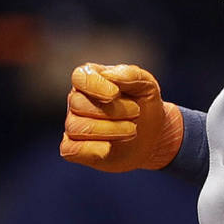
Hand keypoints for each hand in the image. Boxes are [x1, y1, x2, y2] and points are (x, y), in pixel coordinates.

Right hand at [59, 63, 183, 172]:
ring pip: (76, 127)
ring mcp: (74, 125)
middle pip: (79, 104)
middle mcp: (77, 100)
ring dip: (110, 130)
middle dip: (112, 111)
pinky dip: (90, 149)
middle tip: (136, 112)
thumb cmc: (144, 104)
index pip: (80, 77)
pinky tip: (108, 148)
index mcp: (90, 79)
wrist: (152, 135)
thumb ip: (130, 74)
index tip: (115, 94)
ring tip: (133, 130)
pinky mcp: (75, 149)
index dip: (95, 85)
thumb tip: (108, 74)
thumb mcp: (146, 85)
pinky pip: (70, 150)